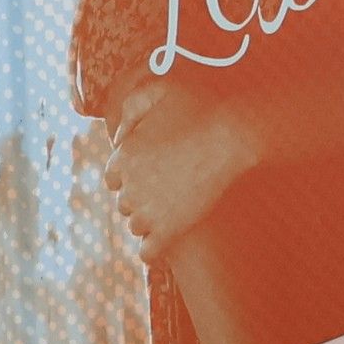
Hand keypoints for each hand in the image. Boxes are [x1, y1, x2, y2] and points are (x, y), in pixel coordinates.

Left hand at [104, 77, 260, 264]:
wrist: (231, 138)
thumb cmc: (200, 110)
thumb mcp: (160, 90)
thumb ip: (132, 106)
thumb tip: (118, 135)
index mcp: (124, 156)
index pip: (112, 177)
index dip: (129, 175)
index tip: (148, 174)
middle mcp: (130, 186)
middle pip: (124, 202)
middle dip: (140, 197)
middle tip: (164, 190)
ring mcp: (148, 211)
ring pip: (136, 226)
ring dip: (148, 221)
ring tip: (170, 210)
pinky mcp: (169, 231)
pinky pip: (147, 252)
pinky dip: (153, 249)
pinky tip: (166, 239)